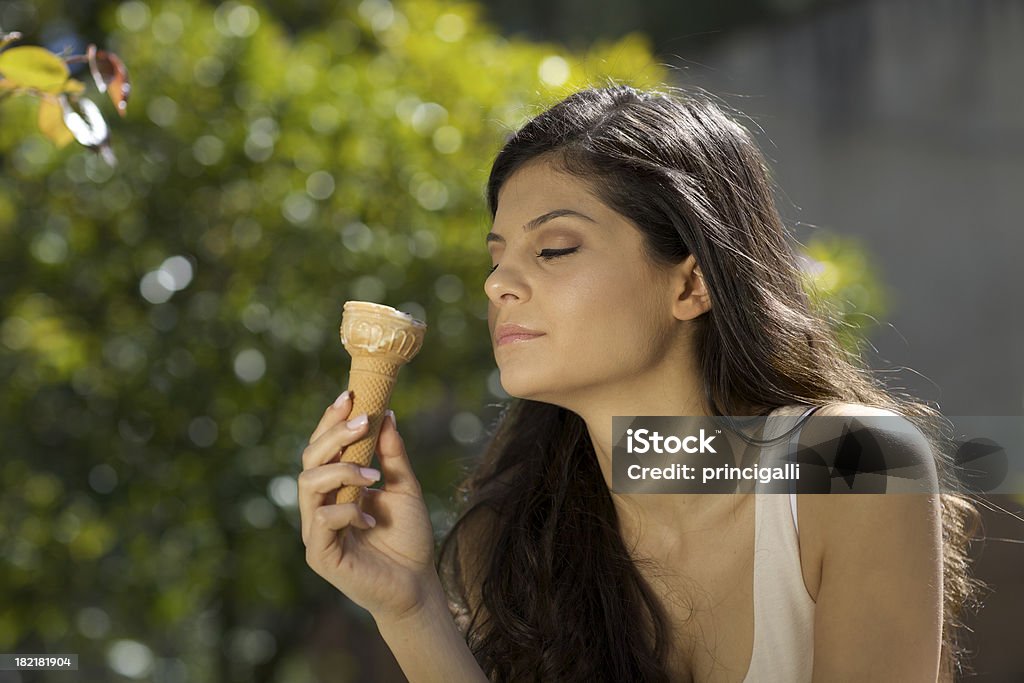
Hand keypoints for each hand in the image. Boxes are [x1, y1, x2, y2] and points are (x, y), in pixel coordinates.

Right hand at [299, 391, 440, 622]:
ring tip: (373, 477)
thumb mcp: (405, 488)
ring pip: (308, 485)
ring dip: (341, 471)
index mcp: (336, 489)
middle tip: (363, 422)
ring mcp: (316, 531)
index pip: (323, 448)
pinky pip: (322, 521)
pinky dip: (347, 511)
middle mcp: (320, 506)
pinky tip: (371, 519)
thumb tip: (387, 414)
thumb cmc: (409, 538)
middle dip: (333, 435)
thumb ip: (392, 455)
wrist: (417, 584)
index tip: (349, 396)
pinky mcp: (320, 555)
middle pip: (309, 460)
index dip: (330, 421)